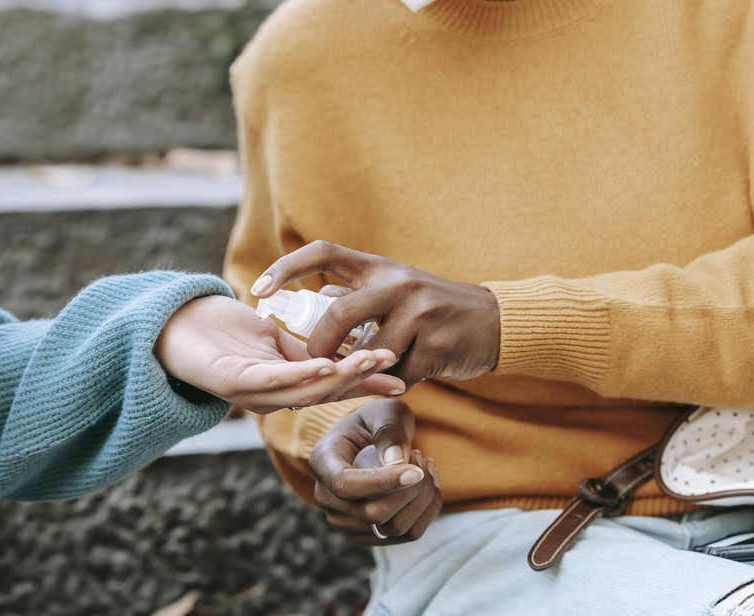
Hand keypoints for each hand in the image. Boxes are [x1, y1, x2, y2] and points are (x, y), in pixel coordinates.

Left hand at [156, 295, 405, 413]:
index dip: (366, 383)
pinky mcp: (230, 380)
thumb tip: (346, 358)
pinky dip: (300, 373)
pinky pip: (271, 379)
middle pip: (324, 392)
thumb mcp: (277, 343)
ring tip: (370, 361)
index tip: (401, 375)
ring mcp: (250, 393)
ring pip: (303, 389)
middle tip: (393, 364)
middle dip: (361, 379)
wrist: (173, 324)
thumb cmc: (223, 332)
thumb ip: (308, 354)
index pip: (332, 387)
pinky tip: (324, 364)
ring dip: (340, 377)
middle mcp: (269, 398)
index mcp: (283, 388)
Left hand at [250, 241, 500, 389]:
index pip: (322, 252)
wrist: (494, 322)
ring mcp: (422, 313)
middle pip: (340, 312)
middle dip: (319, 345)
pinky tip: (398, 379)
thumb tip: (317, 295)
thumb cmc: (433, 308)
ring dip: (361, 372)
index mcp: (379, 267)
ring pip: (370, 353)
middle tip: (310, 365)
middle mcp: (398, 283)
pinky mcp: (439, 345)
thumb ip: (358, 293)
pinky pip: (399, 375)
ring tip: (360, 377)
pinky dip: (392, 383)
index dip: (286, 267)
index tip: (258, 289)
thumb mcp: (395, 289)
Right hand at [310, 398, 441, 544]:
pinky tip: (427, 485)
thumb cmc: (375, 421)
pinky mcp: (367, 534)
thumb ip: (389, 430)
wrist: (367, 441)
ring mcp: (344, 521)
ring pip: (395, 528)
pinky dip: (426, 510)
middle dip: (411, 489)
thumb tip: (397, 462)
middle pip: (374, 514)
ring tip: (426, 468)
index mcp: (322, 461)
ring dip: (423, 499)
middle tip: (421, 458)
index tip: (417, 470)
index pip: (345, 486)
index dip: (383, 482)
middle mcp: (326, 497)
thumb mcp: (383, 412)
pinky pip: (407, 534)